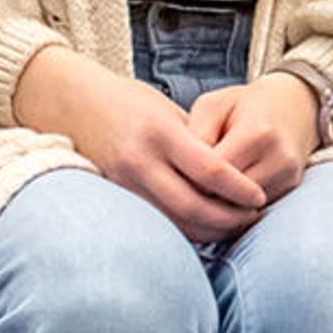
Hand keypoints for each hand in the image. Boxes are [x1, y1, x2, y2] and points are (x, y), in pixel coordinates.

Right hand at [12, 46, 266, 244]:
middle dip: (230, 219)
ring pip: (176, 223)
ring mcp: (123, 183)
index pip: (211, 172)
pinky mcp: (113, 196)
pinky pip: (157, 222)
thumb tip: (237, 173)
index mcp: (160, 133)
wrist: (72, 103)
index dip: (240, 190)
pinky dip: (183, 230)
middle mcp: (139, 161)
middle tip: (253, 217)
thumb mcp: (167, 110)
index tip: (260, 197)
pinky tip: (203, 226)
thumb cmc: (128, 102)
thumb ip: (199, 141)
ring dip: (210, 231)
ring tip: (233, 224)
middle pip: (194, 207)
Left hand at [188, 78, 319, 209]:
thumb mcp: (213, 105)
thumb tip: (183, 168)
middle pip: (228, 197)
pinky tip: (221, 193)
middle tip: (182, 186)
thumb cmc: (244, 104)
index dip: (189, 177)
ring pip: (241, 209)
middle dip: (202, 196)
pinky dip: (235, 206)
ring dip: (218, 205)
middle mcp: (279, 159)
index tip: (175, 172)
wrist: (293, 105)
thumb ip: (195, 132)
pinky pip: (255, 209)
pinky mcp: (292, 188)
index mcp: (257, 133)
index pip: (214, 174)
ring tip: (200, 190)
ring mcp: (289, 176)